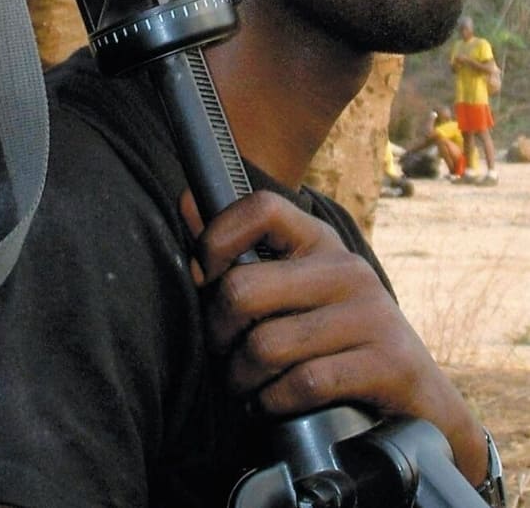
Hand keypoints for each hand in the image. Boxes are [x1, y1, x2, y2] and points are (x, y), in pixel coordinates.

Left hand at [180, 188, 487, 485]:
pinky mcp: (388, 362)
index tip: (206, 276)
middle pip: (243, 288)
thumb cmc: (336, 342)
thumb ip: (237, 250)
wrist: (420, 403)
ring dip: (242, 378)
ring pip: (266, 345)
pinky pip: (303, 383)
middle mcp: (346, 269)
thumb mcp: (292, 289)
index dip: (216, 238)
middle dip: (218, 333)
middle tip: (224, 353)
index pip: (260, 206)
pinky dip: (275, 403)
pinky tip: (275, 405)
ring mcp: (371, 313)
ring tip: (246, 385)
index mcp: (319, 241)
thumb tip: (185, 200)